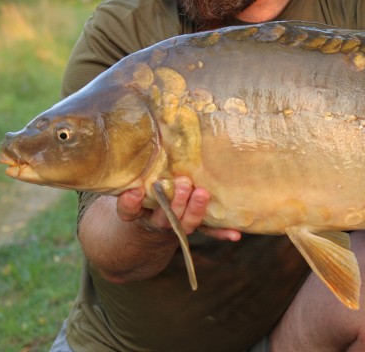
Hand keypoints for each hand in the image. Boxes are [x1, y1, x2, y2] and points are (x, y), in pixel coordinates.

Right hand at [116, 177, 240, 241]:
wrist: (153, 223)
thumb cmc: (146, 189)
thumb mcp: (139, 179)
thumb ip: (141, 165)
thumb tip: (150, 129)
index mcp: (139, 210)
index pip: (129, 210)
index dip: (130, 203)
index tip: (135, 192)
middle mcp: (158, 219)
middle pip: (165, 216)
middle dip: (176, 201)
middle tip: (184, 183)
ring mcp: (177, 225)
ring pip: (186, 223)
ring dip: (196, 210)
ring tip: (203, 194)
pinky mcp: (194, 226)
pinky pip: (208, 231)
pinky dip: (221, 232)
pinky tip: (235, 235)